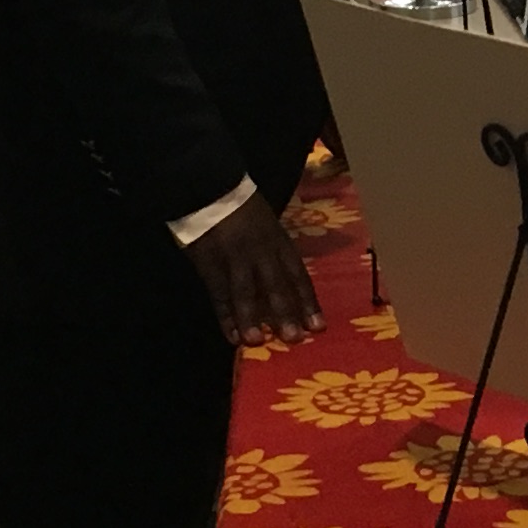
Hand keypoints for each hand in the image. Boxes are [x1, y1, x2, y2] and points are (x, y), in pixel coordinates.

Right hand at [185, 196, 320, 349]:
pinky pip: (219, 292)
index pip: (297, 274)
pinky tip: (231, 335)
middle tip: (294, 338)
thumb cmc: (242, 208)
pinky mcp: (210, 263)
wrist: (209, 187)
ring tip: (258, 340)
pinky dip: (225, 315)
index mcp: (278, 241)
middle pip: (275, 284)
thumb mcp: (268, 224)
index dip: (308, 301)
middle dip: (286, 312)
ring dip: (252, 317)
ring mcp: (234, 257)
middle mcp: (260, 251)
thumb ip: (276, 252)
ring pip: (246, 290)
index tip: (319, 326)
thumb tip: (290, 284)